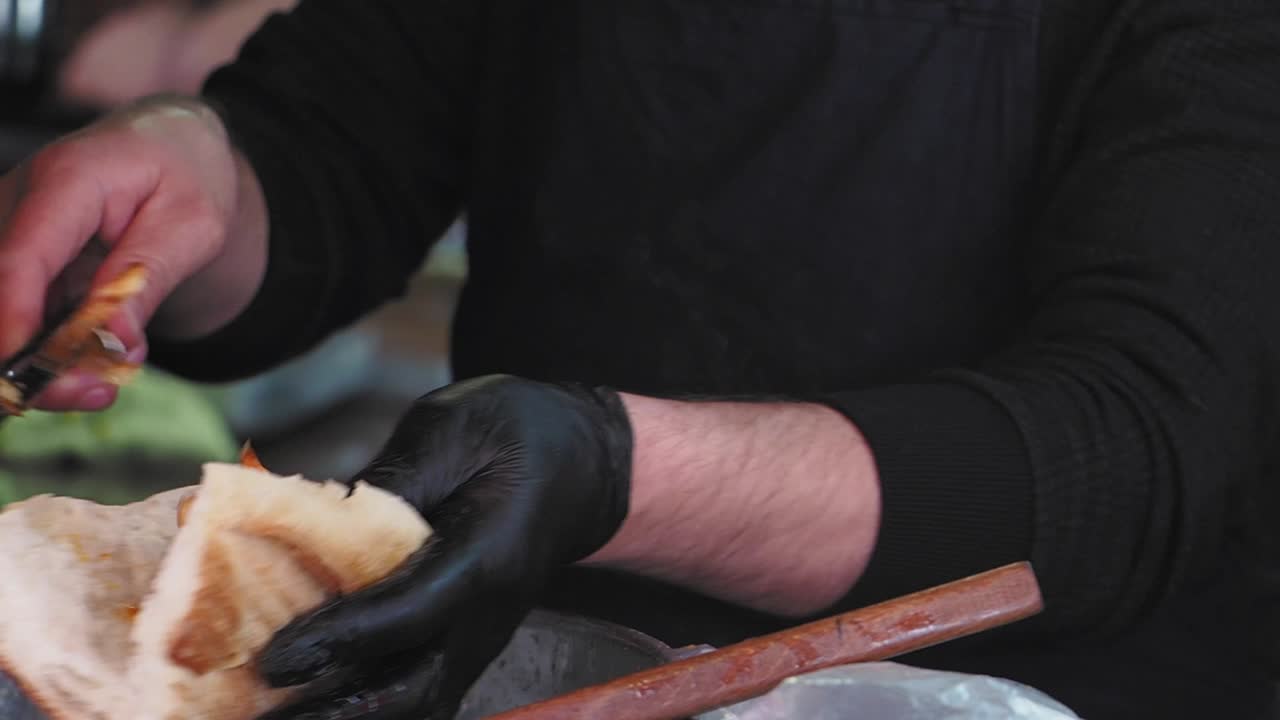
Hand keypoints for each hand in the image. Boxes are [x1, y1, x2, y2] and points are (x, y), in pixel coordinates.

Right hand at [0, 94, 264, 410]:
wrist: (173, 145)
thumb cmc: (185, 175)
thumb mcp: (192, 224)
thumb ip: (149, 279)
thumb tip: (118, 344)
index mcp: (67, 180)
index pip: (20, 257)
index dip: (15, 322)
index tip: (28, 379)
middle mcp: (18, 201)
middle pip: (1, 293)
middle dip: (32, 359)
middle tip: (96, 395)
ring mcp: (9, 229)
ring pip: (4, 313)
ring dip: (41, 364)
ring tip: (103, 388)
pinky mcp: (15, 259)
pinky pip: (18, 315)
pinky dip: (47, 351)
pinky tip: (93, 367)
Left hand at [254, 375, 633, 719]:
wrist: (582, 465)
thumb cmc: (521, 434)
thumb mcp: (454, 429)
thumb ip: (392, 480)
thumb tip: (315, 522)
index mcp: (489, 555)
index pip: (411, 612)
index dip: (341, 638)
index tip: (276, 657)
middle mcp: (489, 614)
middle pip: (415, 687)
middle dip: (336, 710)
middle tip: (261, 708)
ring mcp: (482, 637)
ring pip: (418, 701)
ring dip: (349, 716)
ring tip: (275, 717)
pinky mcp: (467, 643)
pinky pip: (418, 690)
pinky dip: (367, 706)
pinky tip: (314, 705)